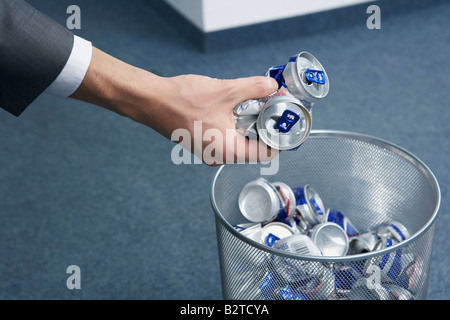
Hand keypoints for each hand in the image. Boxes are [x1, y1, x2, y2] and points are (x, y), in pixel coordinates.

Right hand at [71, 48, 278, 164]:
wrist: (151, 101)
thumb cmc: (181, 101)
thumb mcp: (226, 91)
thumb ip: (254, 88)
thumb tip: (272, 86)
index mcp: (228, 151)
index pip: (267, 152)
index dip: (279, 136)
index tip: (284, 120)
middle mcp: (220, 157)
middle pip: (254, 146)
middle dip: (264, 125)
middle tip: (270, 106)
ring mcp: (210, 151)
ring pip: (240, 140)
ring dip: (248, 123)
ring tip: (251, 103)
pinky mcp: (203, 143)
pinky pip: (226, 136)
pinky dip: (234, 123)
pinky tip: (232, 107)